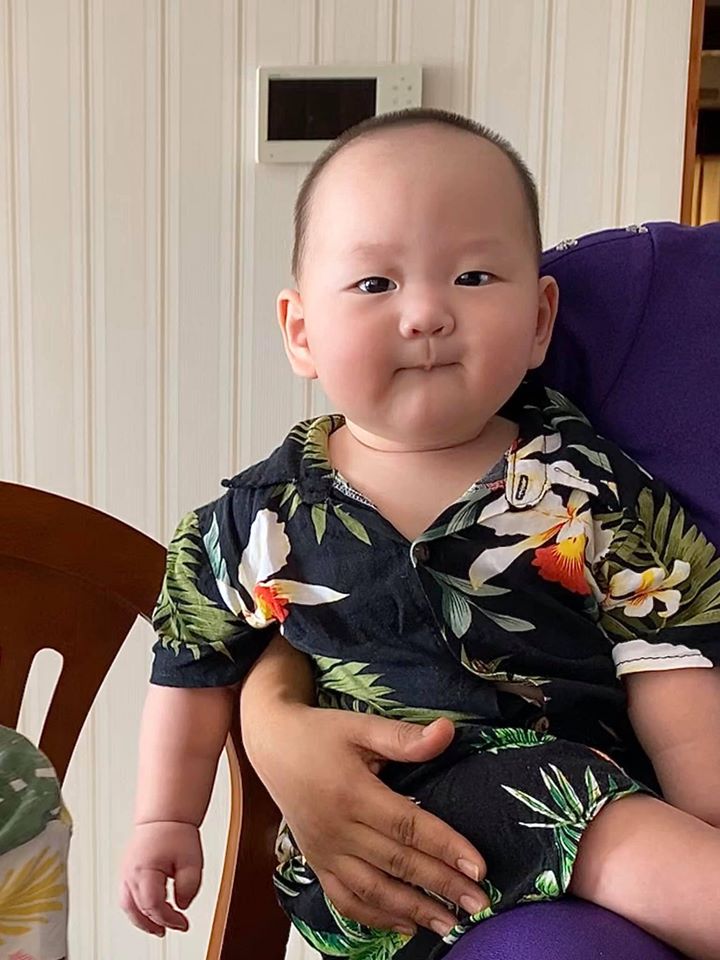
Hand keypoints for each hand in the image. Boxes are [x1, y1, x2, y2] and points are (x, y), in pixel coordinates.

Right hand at [120, 820, 202, 936]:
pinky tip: (150, 911)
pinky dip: (138, 909)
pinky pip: (127, 897)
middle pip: (137, 911)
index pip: (153, 905)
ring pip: (128, 907)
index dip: (168, 919)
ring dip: (142, 920)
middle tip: (168, 930)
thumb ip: (189, 886)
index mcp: (144, 870)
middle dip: (153, 925)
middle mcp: (130, 874)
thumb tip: (181, 906)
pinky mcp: (127, 872)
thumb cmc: (175, 833)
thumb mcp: (192, 860)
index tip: (182, 924)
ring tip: (158, 926)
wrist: (163, 815)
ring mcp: (125, 873)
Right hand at [242, 703, 488, 936]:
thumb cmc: (320, 733)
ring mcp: (325, 851)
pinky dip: (375, 917)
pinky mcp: (317, 863)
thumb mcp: (360, 726)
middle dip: (441, 886)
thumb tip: (448, 731)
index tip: (479, 868)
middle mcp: (338, 829)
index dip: (445, 847)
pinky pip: (345, 899)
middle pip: (397, 863)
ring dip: (414, 910)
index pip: (408, 826)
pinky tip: (405, 926)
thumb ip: (404, 736)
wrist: (271, 745)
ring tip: (451, 925)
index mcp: (352, 793)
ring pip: (373, 889)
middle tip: (480, 906)